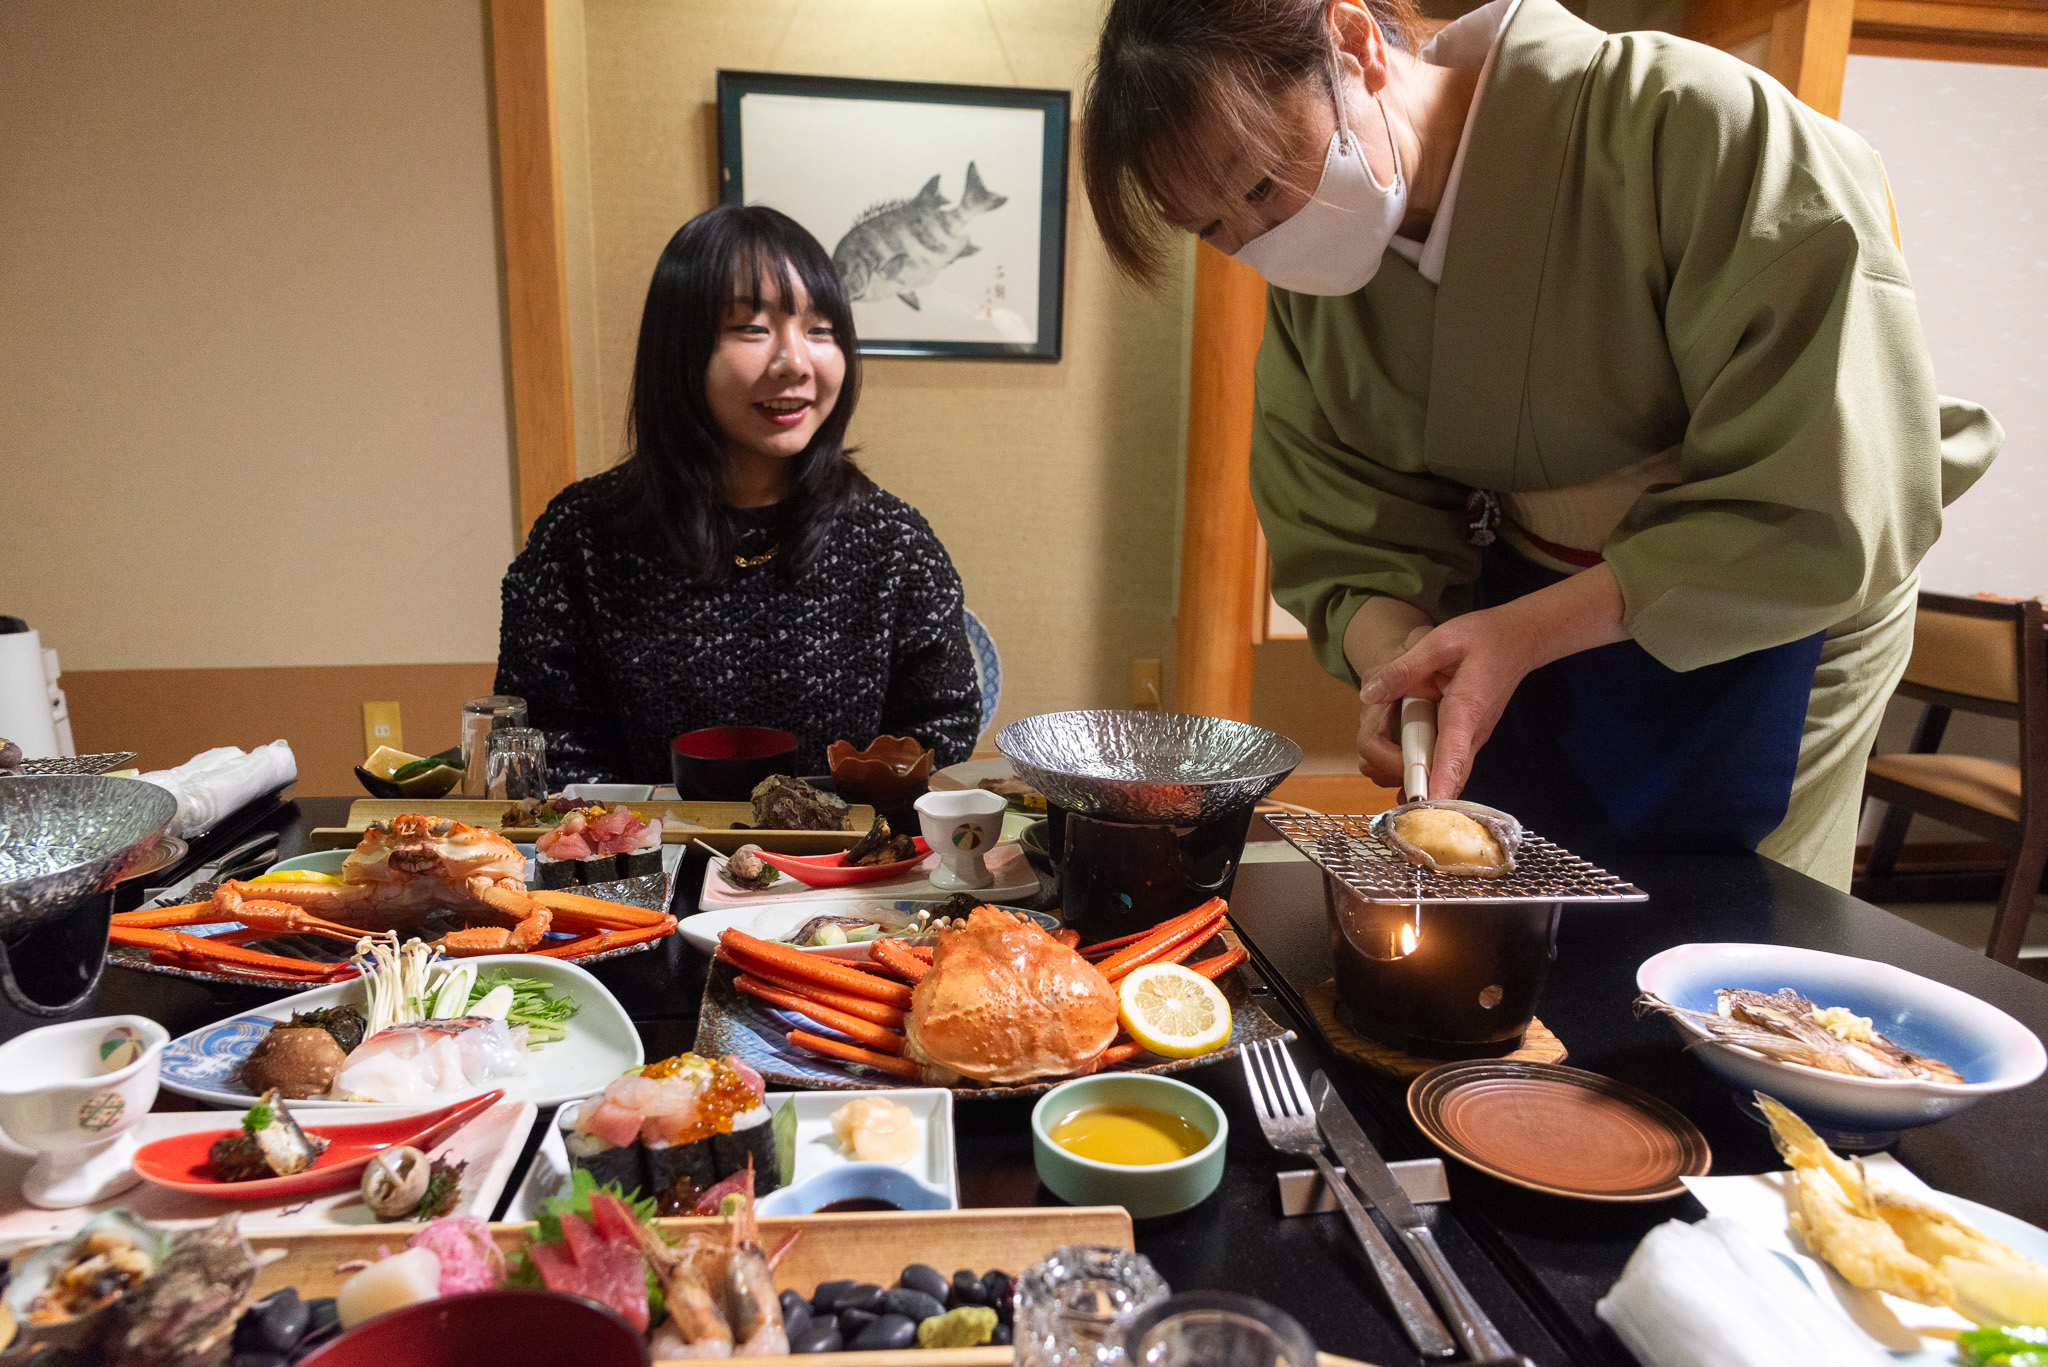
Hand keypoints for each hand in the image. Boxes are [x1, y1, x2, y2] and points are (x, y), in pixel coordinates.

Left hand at [1351, 565, 1629, 798]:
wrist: (1519, 640)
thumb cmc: (1482, 638)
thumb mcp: (1439, 642)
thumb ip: (1404, 669)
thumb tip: (1369, 694)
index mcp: (1464, 709)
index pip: (1453, 753)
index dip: (1439, 782)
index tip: (1427, 809)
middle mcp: (1472, 733)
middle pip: (1449, 776)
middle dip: (1422, 794)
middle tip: (1396, 811)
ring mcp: (1473, 739)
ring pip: (1448, 775)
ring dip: (1423, 787)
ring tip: (1395, 796)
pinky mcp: (1468, 739)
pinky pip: (1448, 766)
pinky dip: (1429, 777)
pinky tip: (1406, 783)